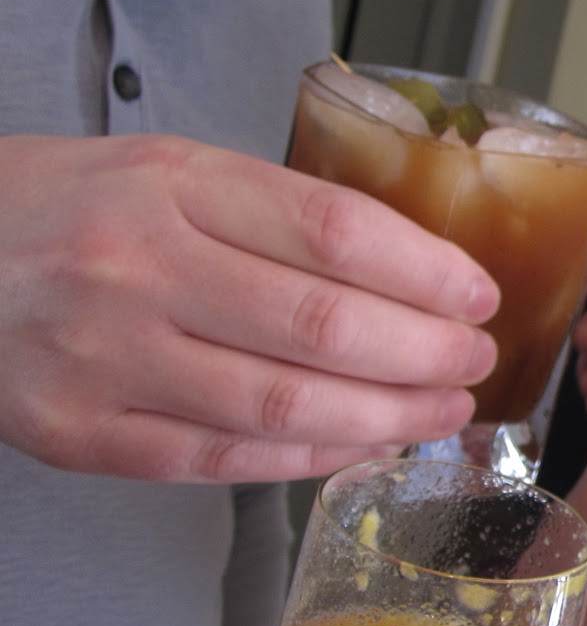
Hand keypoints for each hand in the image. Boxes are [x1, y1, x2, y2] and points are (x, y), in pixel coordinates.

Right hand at [0, 134, 498, 481]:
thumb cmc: (68, 208)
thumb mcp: (167, 169)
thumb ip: (273, 211)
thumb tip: (408, 268)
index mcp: (170, 184)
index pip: (333, 231)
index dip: (425, 271)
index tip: (478, 294)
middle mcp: (136, 267)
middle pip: (322, 324)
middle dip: (426, 353)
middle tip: (475, 361)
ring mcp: (103, 356)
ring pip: (283, 402)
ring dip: (386, 416)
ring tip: (442, 410)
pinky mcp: (79, 432)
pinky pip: (222, 456)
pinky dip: (308, 455)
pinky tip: (362, 444)